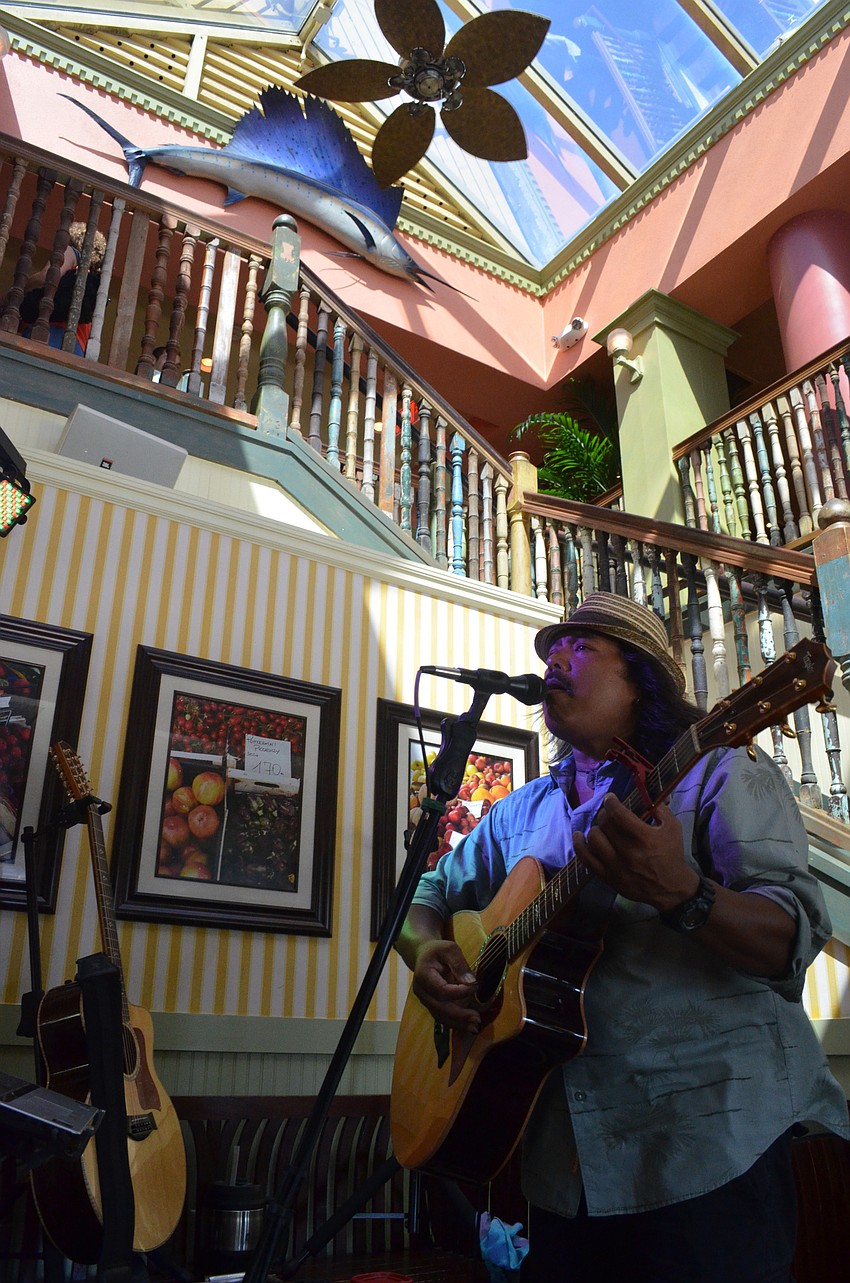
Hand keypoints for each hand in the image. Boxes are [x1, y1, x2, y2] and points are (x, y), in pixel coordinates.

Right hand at [412, 938, 480, 1033]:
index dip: (459, 992)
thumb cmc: (438, 951)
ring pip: (440, 1016)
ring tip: (475, 1026)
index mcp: (423, 975)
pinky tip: (468, 1026)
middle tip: (477, 1018)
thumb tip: (471, 982)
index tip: (475, 986)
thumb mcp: (449, 949)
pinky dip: (455, 1023)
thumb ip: (459, 964)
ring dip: (458, 1023)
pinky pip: (442, 1017)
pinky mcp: (431, 1005)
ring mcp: (425, 1000)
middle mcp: (421, 991)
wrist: (424, 956)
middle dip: (459, 1015)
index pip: (441, 990)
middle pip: (439, 1008)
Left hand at [573, 794, 698, 912]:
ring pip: (594, 838)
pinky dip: (579, 845)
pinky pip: (586, 859)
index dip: (611, 802)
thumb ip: (660, 809)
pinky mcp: (607, 876)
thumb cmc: (671, 855)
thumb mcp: (673, 828)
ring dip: (596, 828)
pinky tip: (578, 836)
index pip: (618, 814)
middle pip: (605, 824)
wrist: (670, 888)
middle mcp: (627, 851)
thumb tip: (645, 795)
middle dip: (605, 814)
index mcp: (643, 837)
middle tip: (609, 814)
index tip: (610, 798)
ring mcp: (615, 865)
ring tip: (602, 828)